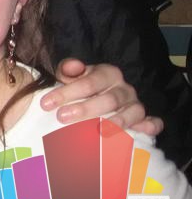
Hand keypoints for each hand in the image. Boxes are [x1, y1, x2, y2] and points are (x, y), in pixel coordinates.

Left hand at [41, 58, 163, 135]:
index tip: (46, 104)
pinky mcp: (144, 119)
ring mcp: (136, 104)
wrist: (101, 94)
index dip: (66, 93)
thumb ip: (67, 69)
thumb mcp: (72, 75)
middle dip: (85, 109)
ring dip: (115, 123)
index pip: (87, 83)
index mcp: (107, 73)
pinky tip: (143, 132)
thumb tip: (74, 66)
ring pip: (130, 113)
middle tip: (62, 117)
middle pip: (108, 100)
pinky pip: (152, 123)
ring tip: (98, 132)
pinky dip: (150, 127)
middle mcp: (124, 88)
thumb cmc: (82, 85)